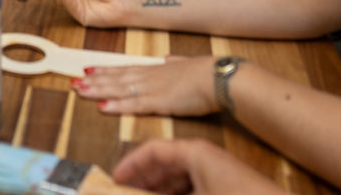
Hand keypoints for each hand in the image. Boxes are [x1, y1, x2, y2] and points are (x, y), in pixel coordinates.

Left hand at [71, 56, 217, 116]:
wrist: (217, 77)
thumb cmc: (205, 72)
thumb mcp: (185, 63)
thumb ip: (174, 63)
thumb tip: (168, 59)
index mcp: (154, 69)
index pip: (123, 69)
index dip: (104, 71)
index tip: (88, 70)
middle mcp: (148, 77)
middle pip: (115, 78)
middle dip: (93, 81)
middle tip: (73, 80)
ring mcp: (151, 89)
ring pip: (118, 89)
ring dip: (96, 90)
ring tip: (78, 90)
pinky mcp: (158, 103)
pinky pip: (132, 105)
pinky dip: (115, 106)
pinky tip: (101, 107)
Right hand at [113, 139, 280, 194]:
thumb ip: (163, 194)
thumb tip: (135, 193)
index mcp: (194, 151)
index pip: (153, 150)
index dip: (131, 164)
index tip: (115, 179)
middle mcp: (202, 155)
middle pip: (163, 164)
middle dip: (143, 180)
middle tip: (125, 192)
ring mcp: (214, 170)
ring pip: (177, 178)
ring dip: (159, 189)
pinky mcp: (224, 184)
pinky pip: (191, 186)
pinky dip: (176, 193)